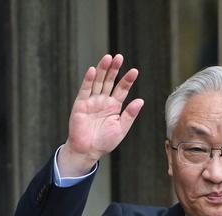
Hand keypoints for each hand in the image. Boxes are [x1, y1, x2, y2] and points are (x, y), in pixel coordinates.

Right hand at [58, 53, 144, 176]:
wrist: (88, 151)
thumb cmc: (105, 142)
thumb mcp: (121, 128)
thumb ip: (130, 114)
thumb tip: (140, 100)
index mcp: (114, 106)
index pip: (122, 89)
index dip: (127, 80)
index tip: (134, 71)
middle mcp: (103, 101)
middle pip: (109, 81)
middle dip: (114, 69)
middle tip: (119, 57)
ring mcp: (92, 101)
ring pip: (98, 82)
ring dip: (102, 70)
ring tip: (108, 58)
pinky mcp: (81, 104)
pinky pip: (85, 90)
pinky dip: (88, 80)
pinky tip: (92, 70)